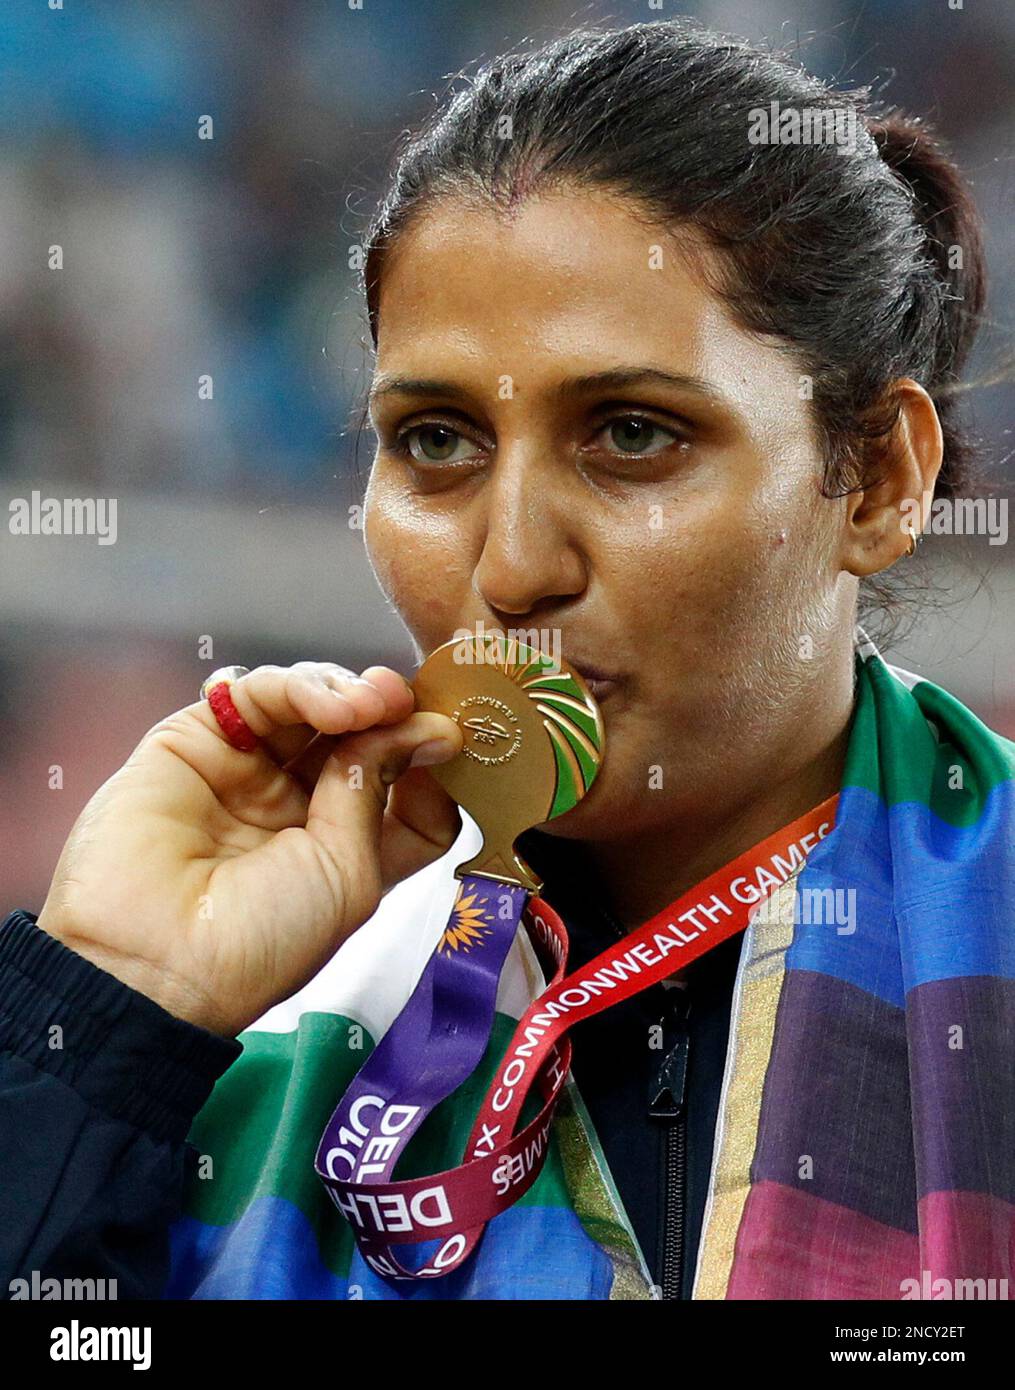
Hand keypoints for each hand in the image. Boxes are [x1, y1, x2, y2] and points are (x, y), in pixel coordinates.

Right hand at [36, 661, 462, 1035]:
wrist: (152, 961)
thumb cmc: (263, 941)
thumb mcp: (349, 873)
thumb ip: (376, 790)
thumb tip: (422, 728)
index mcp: (345, 852)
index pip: (406, 789)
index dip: (429, 762)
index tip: (448, 740)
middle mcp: (299, 807)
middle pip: (361, 736)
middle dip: (392, 713)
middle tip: (411, 702)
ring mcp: (249, 770)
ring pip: (311, 706)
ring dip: (350, 694)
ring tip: (370, 704)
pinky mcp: (199, 740)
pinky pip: (255, 696)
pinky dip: (299, 687)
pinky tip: (329, 705)